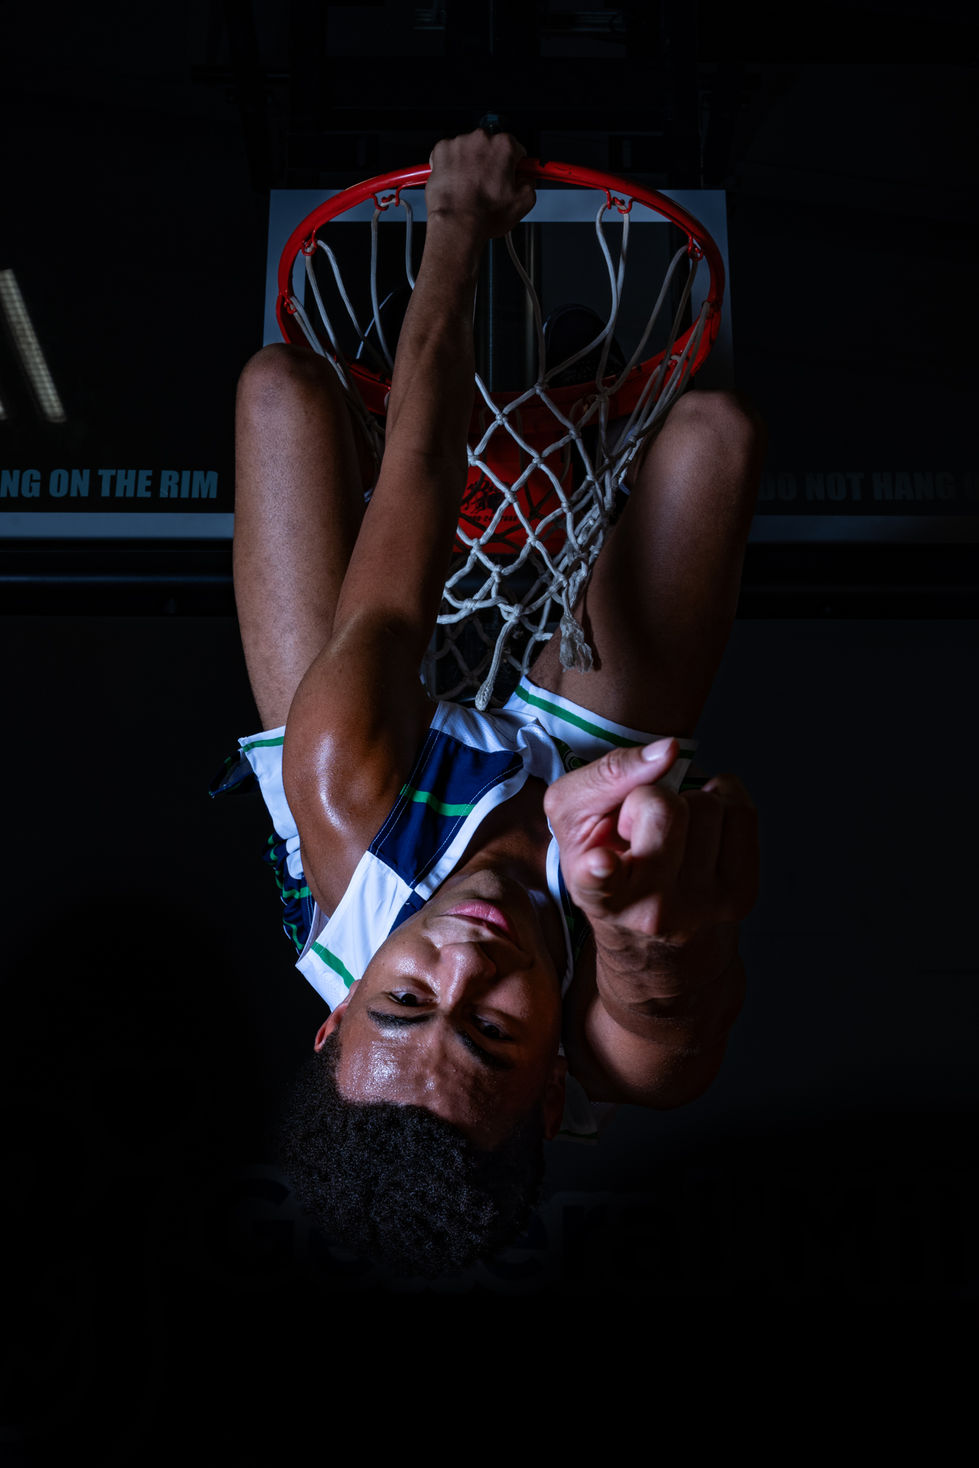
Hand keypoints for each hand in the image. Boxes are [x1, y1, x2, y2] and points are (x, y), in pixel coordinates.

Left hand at [426, 130, 535, 240]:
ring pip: (469, 150)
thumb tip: (526, 179)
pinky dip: (451, 165)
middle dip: (490, 163)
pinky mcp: (441, 151)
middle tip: (488, 187)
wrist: (457, 224)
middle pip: (490, 147)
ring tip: (470, 188)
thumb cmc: (484, 215)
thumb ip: (530, 183)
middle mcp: (481, 139)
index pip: (515, 149)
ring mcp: (459, 143)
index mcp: (504, 146)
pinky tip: (456, 183)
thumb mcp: (524, 202)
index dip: (513, 166)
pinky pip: (449, 154)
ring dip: (470, 164)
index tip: (510, 175)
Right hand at [543, 738, 758, 952]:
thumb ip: (606, 777)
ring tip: (672, 834)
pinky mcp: (740, 896)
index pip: (597, 882)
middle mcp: (650, 910)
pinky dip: (723, 803)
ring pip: (708, 805)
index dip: (599, 869)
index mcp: (598, 895)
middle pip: (665, 808)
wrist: (651, 934)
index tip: (602, 863)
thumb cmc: (606, 858)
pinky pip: (742, 812)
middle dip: (652, 797)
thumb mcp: (577, 820)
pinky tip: (701, 831)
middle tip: (640, 826)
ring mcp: (701, 907)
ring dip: (689, 802)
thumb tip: (667, 750)